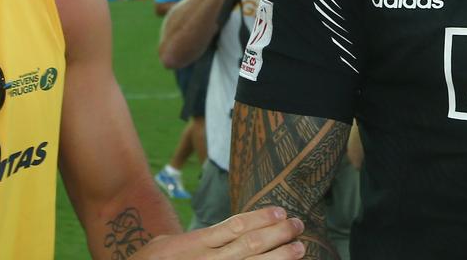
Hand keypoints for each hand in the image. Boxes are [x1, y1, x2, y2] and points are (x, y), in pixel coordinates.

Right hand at [139, 207, 305, 258]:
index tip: (280, 211)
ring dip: (280, 256)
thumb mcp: (167, 244)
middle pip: (251, 244)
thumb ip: (196, 238)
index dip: (262, 217)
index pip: (236, 225)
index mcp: (195, 244)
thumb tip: (224, 232)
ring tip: (299, 248)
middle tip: (298, 225)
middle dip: (279, 234)